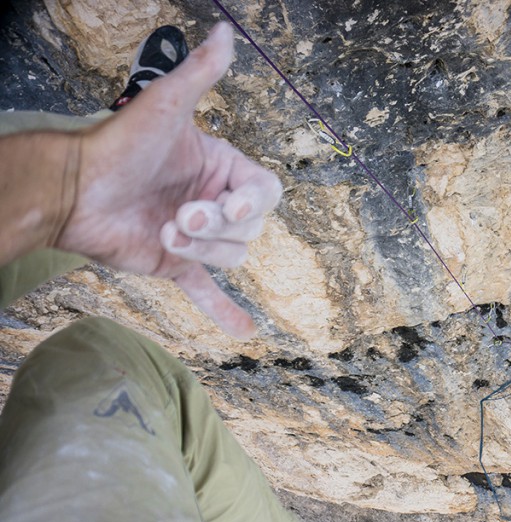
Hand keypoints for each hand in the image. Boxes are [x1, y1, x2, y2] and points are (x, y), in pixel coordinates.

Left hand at [59, 22, 281, 338]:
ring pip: (232, 257)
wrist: (73, 188)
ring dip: (201, 251)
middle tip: (179, 216)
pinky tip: (244, 330)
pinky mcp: (175, 264)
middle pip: (250, 229)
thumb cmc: (119, 144)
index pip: (265, 191)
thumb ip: (202, 74)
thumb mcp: (166, 107)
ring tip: (165, 233)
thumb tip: (225, 32)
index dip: (252, 201)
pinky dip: (225, 310)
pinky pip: (209, 291)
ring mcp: (197, 237)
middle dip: (216, 227)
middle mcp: (214, 201)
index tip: (227, 201)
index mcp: (221, 167)